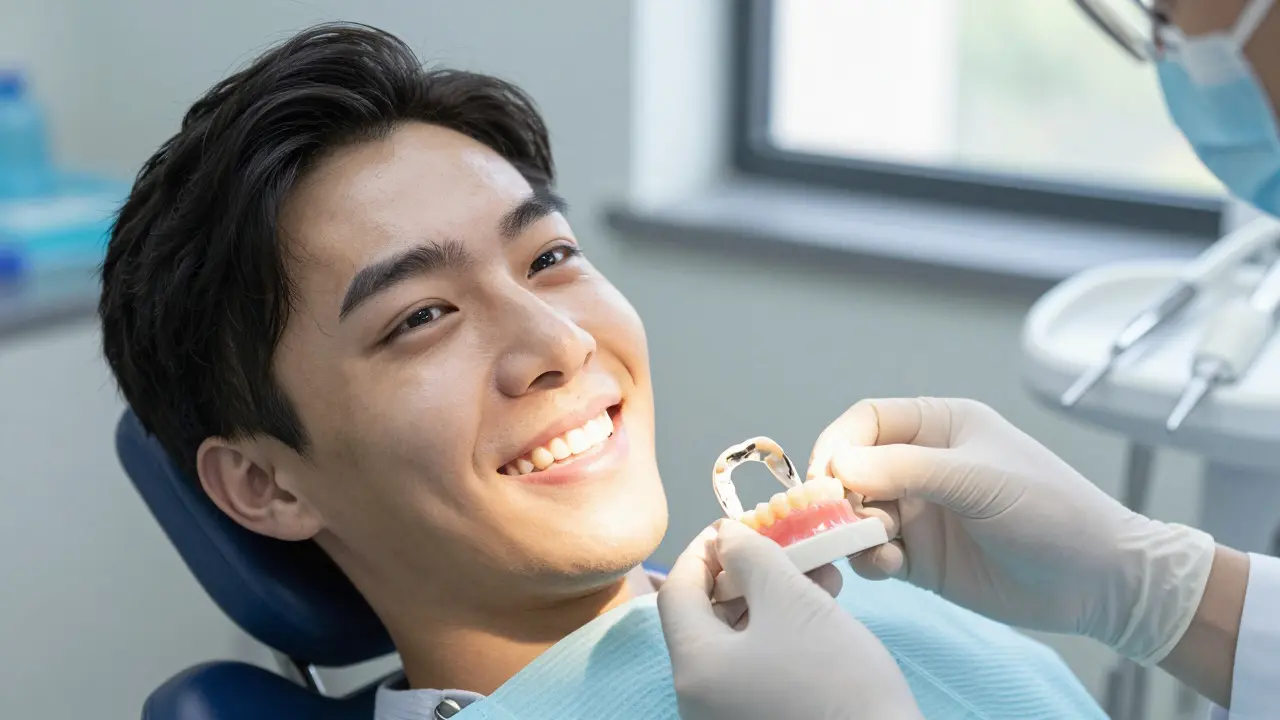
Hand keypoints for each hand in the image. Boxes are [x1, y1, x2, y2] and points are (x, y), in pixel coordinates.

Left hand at [657, 521, 922, 719]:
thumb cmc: (836, 682)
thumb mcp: (793, 603)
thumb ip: (752, 559)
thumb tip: (725, 537)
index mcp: (693, 669)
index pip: (677, 592)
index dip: (703, 550)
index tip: (733, 525)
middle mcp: (698, 700)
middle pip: (706, 618)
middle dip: (745, 574)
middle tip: (782, 545)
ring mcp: (727, 717)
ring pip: (737, 642)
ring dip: (770, 600)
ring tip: (816, 573)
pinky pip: (756, 668)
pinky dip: (780, 634)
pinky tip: (819, 611)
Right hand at [808, 397, 1216, 665]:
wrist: (1099, 582)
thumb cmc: (1051, 512)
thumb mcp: (978, 480)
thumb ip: (906, 469)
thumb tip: (838, 466)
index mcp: (940, 426)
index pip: (867, 420)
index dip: (838, 444)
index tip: (824, 478)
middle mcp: (922, 464)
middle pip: (852, 468)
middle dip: (838, 494)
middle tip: (839, 520)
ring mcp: (920, 511)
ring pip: (856, 513)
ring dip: (852, 530)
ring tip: (877, 547)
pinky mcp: (919, 556)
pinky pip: (872, 552)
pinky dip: (869, 559)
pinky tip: (891, 566)